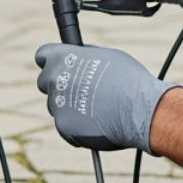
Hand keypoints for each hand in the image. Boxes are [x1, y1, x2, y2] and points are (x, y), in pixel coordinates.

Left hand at [35, 43, 180, 150]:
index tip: (60, 66)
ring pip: (56, 106)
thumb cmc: (128, 79)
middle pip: (45, 82)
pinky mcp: (63, 127)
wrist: (139, 109)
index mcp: (61, 58)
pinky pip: (66, 125)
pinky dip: (78, 125)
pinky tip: (97, 122)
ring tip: (96, 108)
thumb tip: (80, 57)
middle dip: (59, 85)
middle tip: (80, 89)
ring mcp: (56, 105)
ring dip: (69, 107)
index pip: (42, 56)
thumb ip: (84, 57)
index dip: (52, 61)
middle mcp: (54, 80)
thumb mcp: (106, 56)